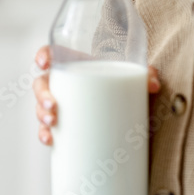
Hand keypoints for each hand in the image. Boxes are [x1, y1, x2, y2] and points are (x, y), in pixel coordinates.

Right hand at [33, 45, 160, 145]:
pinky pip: (48, 129)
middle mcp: (64, 84)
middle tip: (54, 107)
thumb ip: (145, 75)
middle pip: (42, 84)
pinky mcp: (65, 125)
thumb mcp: (132, 77)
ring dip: (41, 116)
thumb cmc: (123, 85)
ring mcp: (62, 105)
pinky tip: (49, 141)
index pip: (52, 54)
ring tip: (52, 125)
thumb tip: (152, 85)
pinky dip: (46, 135)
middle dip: (42, 96)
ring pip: (41, 107)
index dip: (43, 55)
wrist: (128, 108)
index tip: (44, 63)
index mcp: (75, 65)